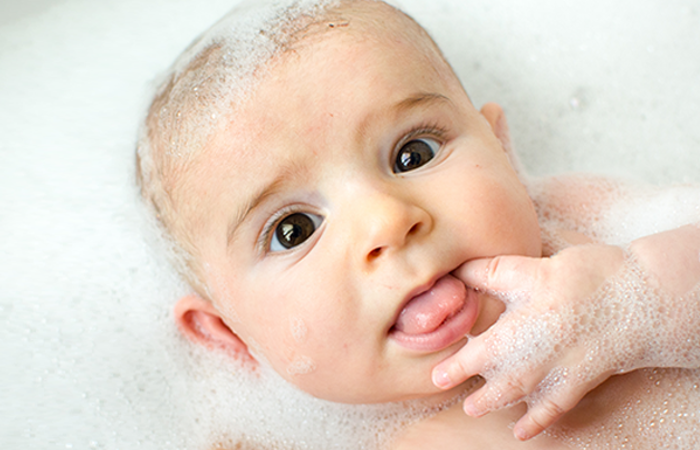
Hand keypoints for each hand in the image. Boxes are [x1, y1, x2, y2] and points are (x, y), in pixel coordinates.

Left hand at [433, 244, 629, 440]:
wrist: (640, 300)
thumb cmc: (583, 280)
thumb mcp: (529, 269)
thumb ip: (488, 273)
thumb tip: (455, 270)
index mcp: (513, 335)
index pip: (473, 357)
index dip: (453, 367)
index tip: (436, 375)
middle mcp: (530, 363)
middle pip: (494, 384)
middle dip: (473, 391)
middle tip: (452, 393)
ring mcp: (555, 376)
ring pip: (518, 397)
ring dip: (495, 404)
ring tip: (475, 408)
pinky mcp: (579, 382)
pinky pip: (553, 409)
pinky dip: (537, 421)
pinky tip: (524, 431)